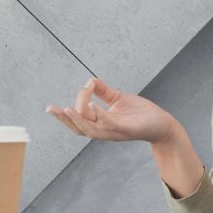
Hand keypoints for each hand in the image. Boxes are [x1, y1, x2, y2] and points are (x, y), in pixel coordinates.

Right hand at [45, 77, 179, 145]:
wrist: (163, 124)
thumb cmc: (141, 114)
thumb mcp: (119, 98)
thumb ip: (103, 91)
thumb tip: (89, 80)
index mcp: (101, 123)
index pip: (81, 115)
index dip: (79, 100)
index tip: (87, 84)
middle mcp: (105, 130)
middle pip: (78, 127)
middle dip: (63, 119)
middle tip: (49, 109)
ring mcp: (114, 132)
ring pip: (90, 130)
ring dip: (77, 120)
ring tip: (66, 109)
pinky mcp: (126, 129)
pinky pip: (110, 124)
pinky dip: (100, 115)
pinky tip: (94, 106)